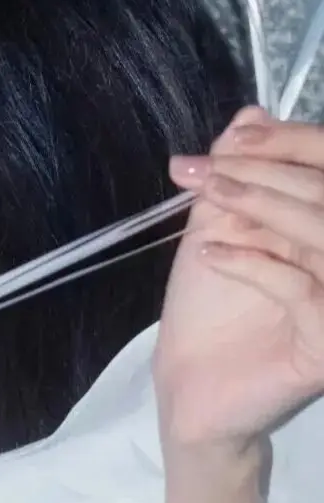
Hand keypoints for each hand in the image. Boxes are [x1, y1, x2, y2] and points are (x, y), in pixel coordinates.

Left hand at [154, 105, 323, 453]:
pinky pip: (300, 290)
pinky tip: (211, 254)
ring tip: (210, 196)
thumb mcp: (222, 226)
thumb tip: (253, 114)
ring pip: (321, 235)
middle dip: (264, 172)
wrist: (192, 388)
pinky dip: (253, 263)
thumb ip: (241, 172)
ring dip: (261, 206)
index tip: (234, 142)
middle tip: (208, 170)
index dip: (292, 144)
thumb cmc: (212, 308)